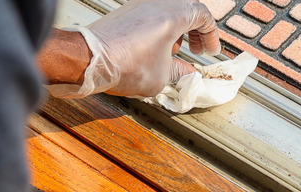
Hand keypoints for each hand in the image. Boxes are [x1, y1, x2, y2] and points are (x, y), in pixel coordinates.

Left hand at [53, 0, 219, 97]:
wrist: (89, 59)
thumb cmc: (124, 64)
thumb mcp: (163, 76)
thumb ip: (181, 73)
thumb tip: (188, 74)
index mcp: (172, 15)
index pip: (203, 15)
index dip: (211, 35)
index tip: (210, 51)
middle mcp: (156, 3)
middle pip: (187, 8)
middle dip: (195, 30)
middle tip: (196, 49)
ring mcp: (139, 4)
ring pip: (169, 9)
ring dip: (178, 29)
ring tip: (174, 51)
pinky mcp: (126, 11)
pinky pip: (152, 14)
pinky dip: (161, 28)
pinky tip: (155, 49)